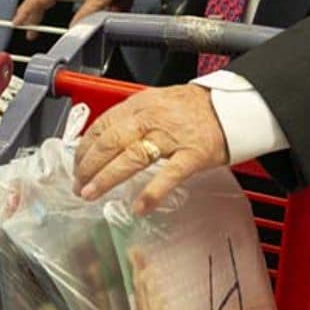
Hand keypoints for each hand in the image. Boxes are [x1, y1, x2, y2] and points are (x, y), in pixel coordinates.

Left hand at [74, 85, 230, 213]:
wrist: (232, 105)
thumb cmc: (194, 107)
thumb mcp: (155, 103)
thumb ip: (131, 120)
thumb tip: (104, 141)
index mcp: (139, 105)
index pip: (101, 126)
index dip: (84, 149)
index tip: (76, 165)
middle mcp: (151, 118)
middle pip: (110, 142)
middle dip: (89, 166)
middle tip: (78, 185)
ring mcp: (172, 137)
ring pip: (131, 157)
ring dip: (107, 178)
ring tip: (92, 194)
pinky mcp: (193, 154)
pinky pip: (169, 175)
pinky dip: (152, 192)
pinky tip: (139, 207)